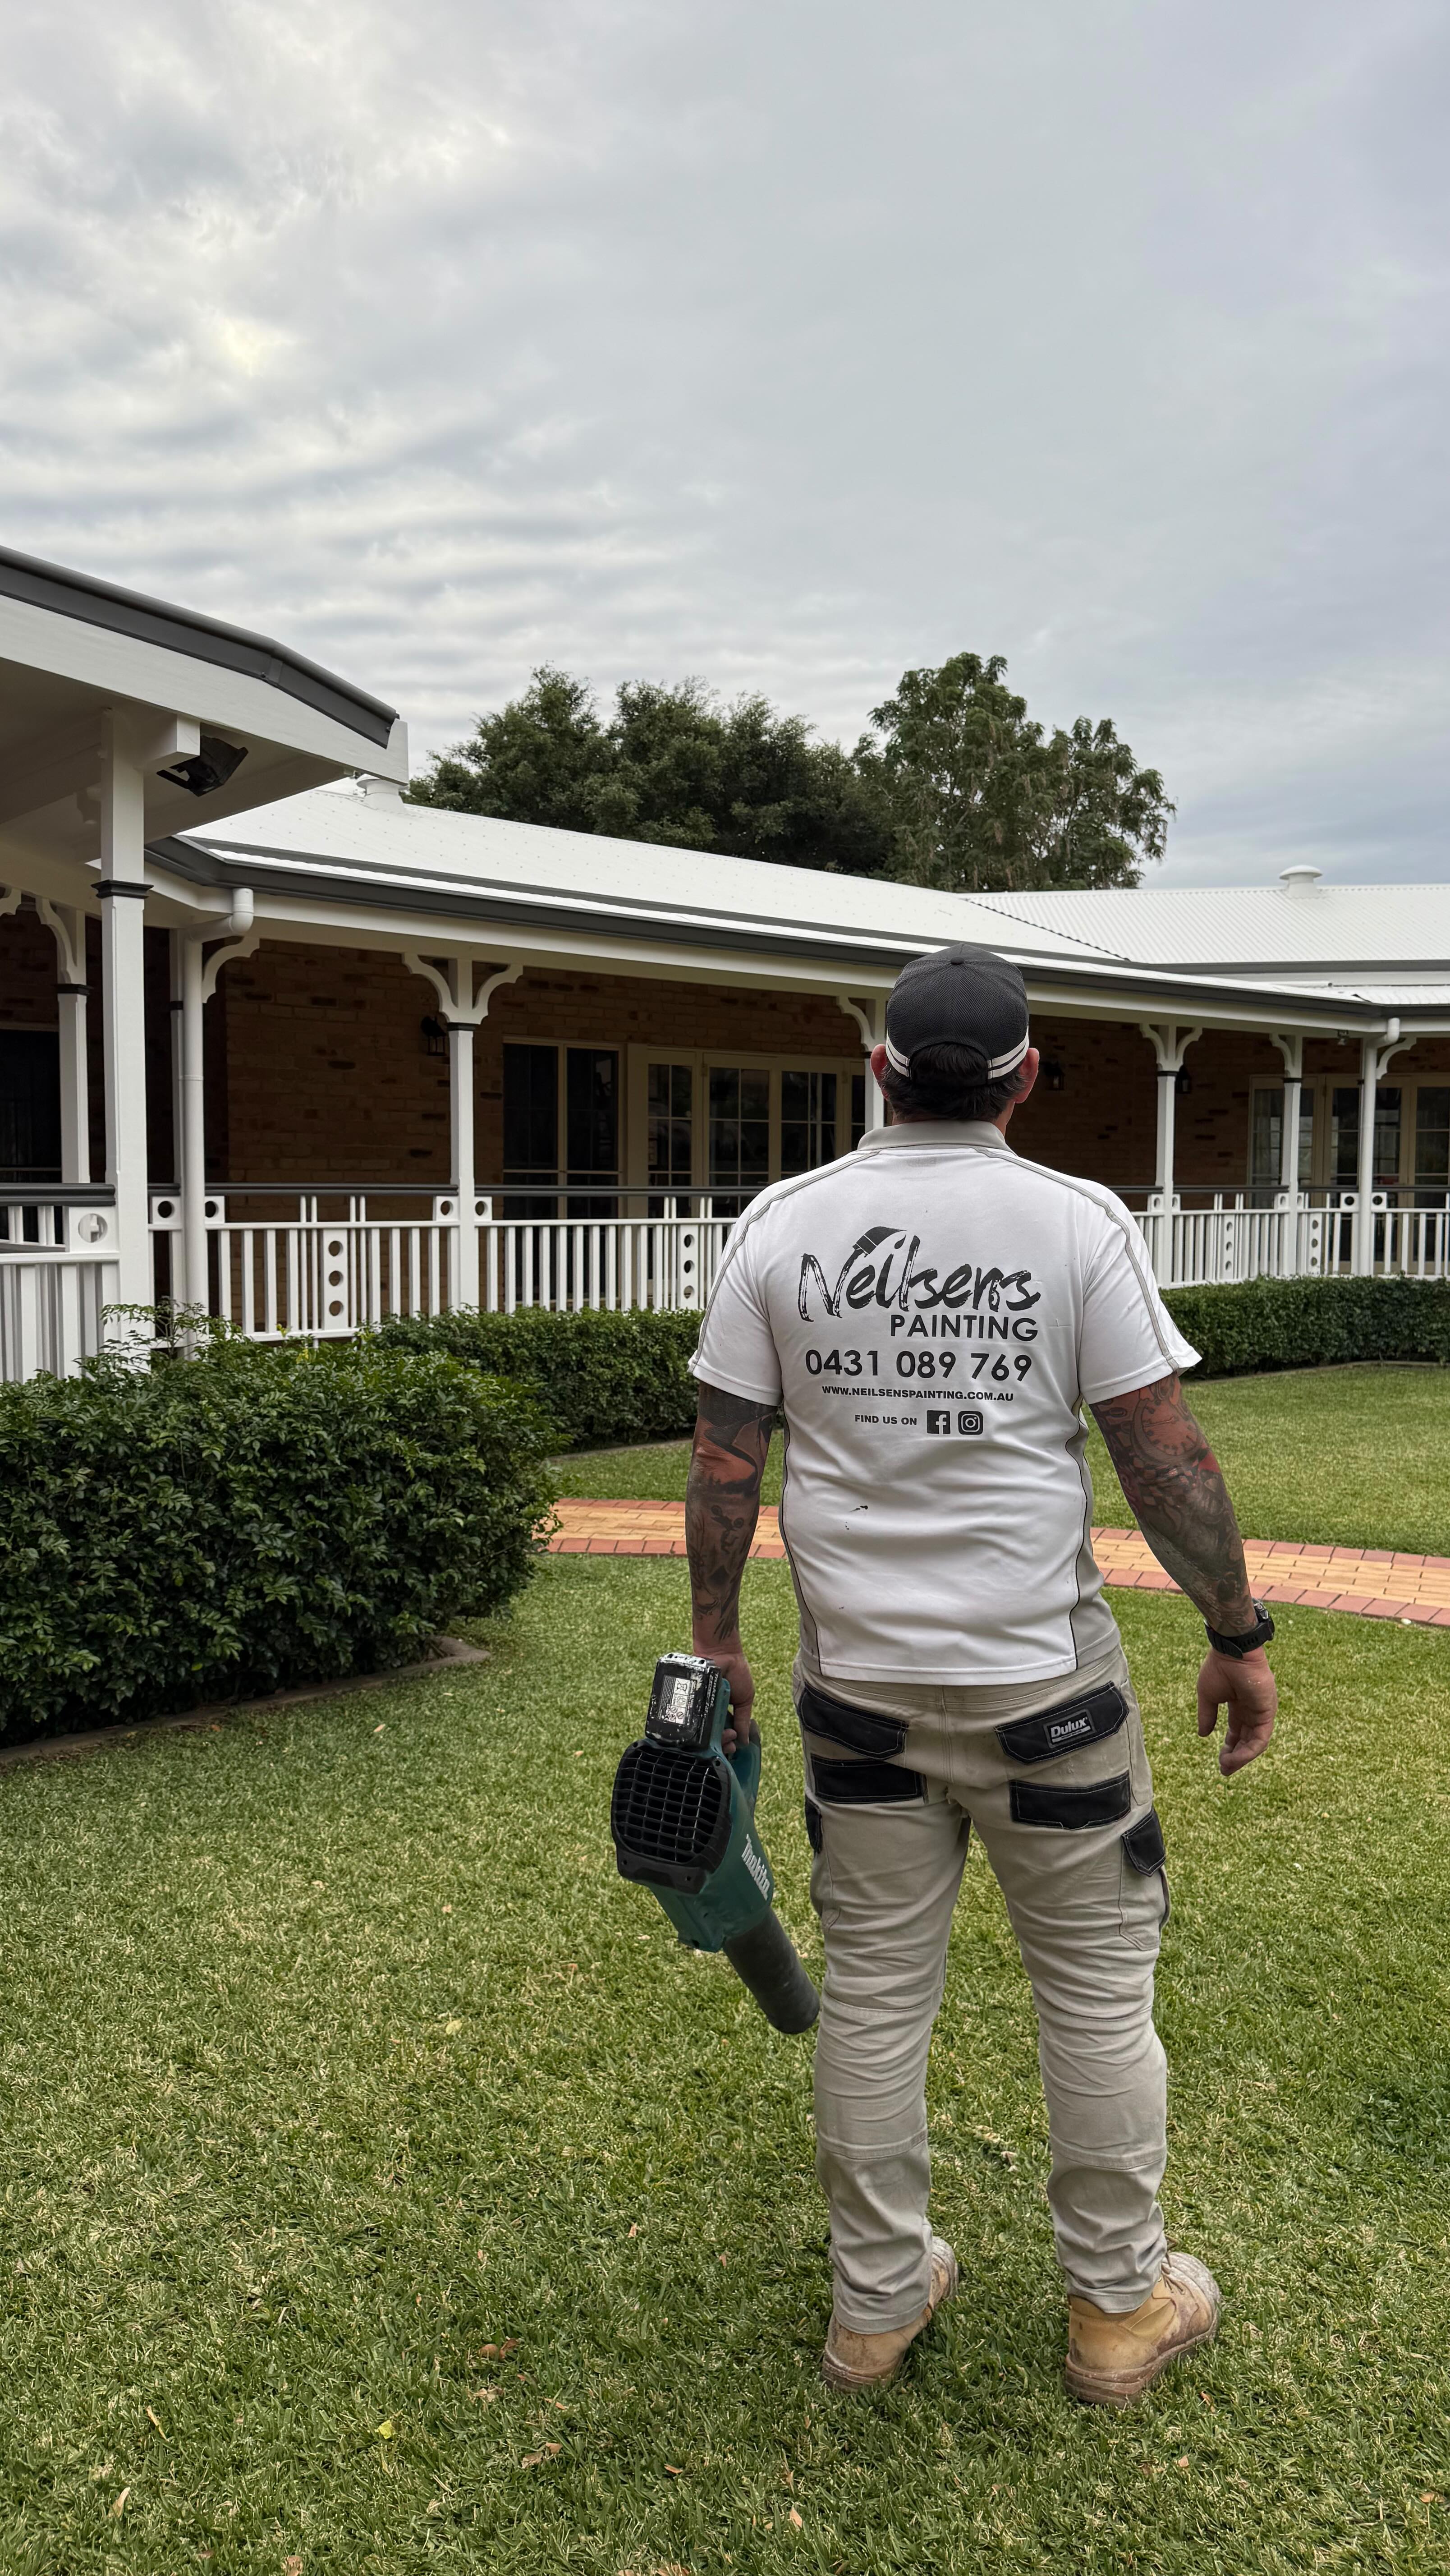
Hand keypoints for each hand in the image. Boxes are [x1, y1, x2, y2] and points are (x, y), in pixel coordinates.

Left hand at [693, 1634, 757, 1752]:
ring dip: (710, 1738)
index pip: (723, 1735)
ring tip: (721, 1736)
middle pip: (711, 1736)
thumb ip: (744, 1719)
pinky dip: (696, 1725)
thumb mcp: (745, 1699)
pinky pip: (690, 1717)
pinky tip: (703, 1730)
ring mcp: (698, 1708)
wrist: (722, 1652)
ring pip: (701, 1730)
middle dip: (720, 1744)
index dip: (728, 1743)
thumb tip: (744, 1741)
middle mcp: (708, 1712)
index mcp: (722, 1714)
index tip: (733, 1746)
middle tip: (728, 1743)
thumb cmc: (737, 1672)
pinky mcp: (689, 1701)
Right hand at [1197, 1647, 1276, 1776]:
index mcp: (1238, 1705)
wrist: (1232, 1652)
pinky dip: (1249, 1751)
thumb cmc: (1219, 1668)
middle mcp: (1252, 1710)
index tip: (1220, 1760)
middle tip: (1224, 1770)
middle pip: (1246, 1740)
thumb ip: (1207, 1716)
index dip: (1229, 1747)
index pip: (1236, 1732)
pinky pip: (1260, 1738)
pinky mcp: (1267, 1712)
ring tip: (1226, 1766)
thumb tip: (1203, 1735)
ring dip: (1241, 1757)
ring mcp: (1261, 1712)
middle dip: (1235, 1756)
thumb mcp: (1208, 1696)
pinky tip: (1235, 1758)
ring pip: (1254, 1743)